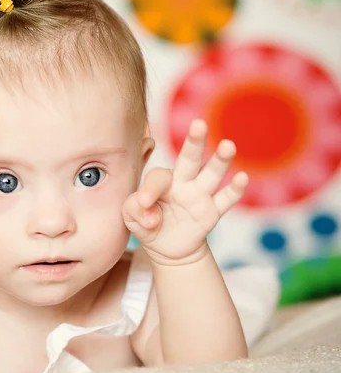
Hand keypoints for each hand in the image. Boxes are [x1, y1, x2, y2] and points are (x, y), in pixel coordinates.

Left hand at [122, 119, 247, 265]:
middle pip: (190, 159)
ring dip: (219, 161)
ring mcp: (200, 195)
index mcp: (161, 180)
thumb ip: (133, 210)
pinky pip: (225, 199)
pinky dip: (235, 189)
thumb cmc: (146, 223)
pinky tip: (242, 177)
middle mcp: (183, 182)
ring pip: (212, 174)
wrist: (166, 248)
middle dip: (194, 142)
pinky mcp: (212, 212)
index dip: (150, 189)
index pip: (158, 177)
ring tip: (227, 145)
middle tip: (198, 124)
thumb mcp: (131, 218)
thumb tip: (151, 217)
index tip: (144, 203)